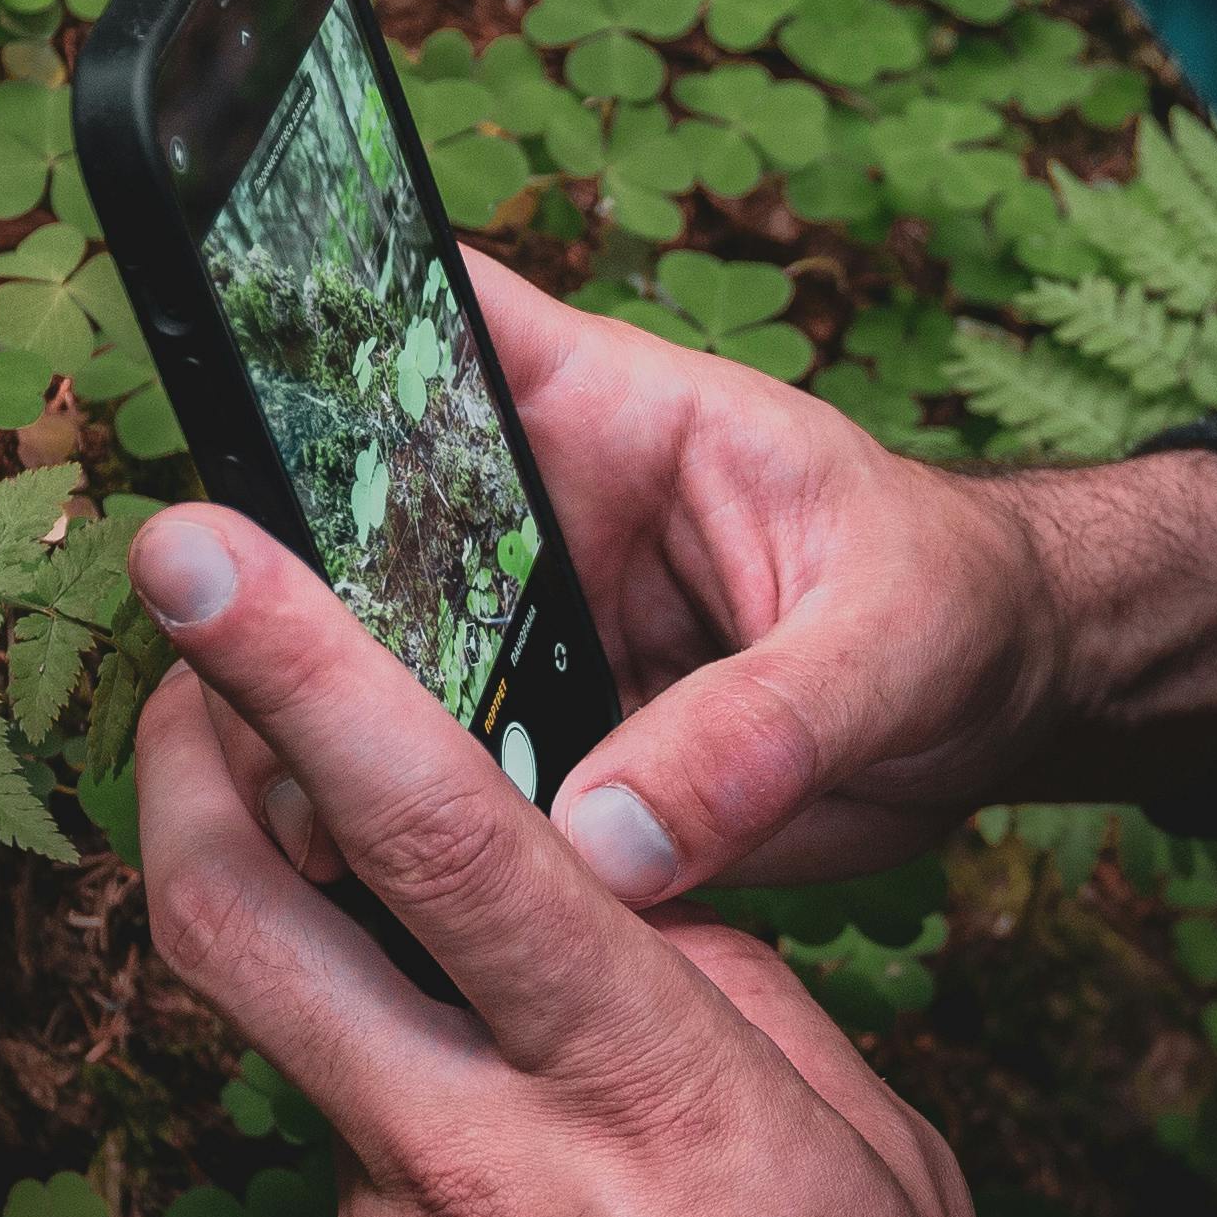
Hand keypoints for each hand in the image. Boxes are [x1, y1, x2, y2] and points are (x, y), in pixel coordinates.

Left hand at [127, 502, 1084, 1216]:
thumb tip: (618, 907)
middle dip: (179, 770)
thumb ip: (726, 1011)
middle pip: (236, 925)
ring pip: (335, 1078)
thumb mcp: (871, 1166)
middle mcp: (474, 1170)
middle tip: (181, 680)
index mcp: (636, 1090)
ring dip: (393, 1033)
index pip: (436, 830)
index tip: (192, 546)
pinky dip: (449, 1198)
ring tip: (564, 1131)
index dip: (294, 668)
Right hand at [198, 253, 1216, 903]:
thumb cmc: (963, 609)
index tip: (208, 368)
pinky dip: (394, 846)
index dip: (305, 313)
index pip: (431, 316)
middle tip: (237, 698)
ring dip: (323, 745)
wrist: (1008, 711)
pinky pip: (432, 792)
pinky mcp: (542, 761)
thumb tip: (611, 842)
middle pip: (347, 522)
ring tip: (297, 830)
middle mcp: (539, 519)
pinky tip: (358, 903)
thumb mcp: (891, 648)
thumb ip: (761, 732)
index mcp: (611, 415)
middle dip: (278, 599)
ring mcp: (528, 643)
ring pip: (368, 674)